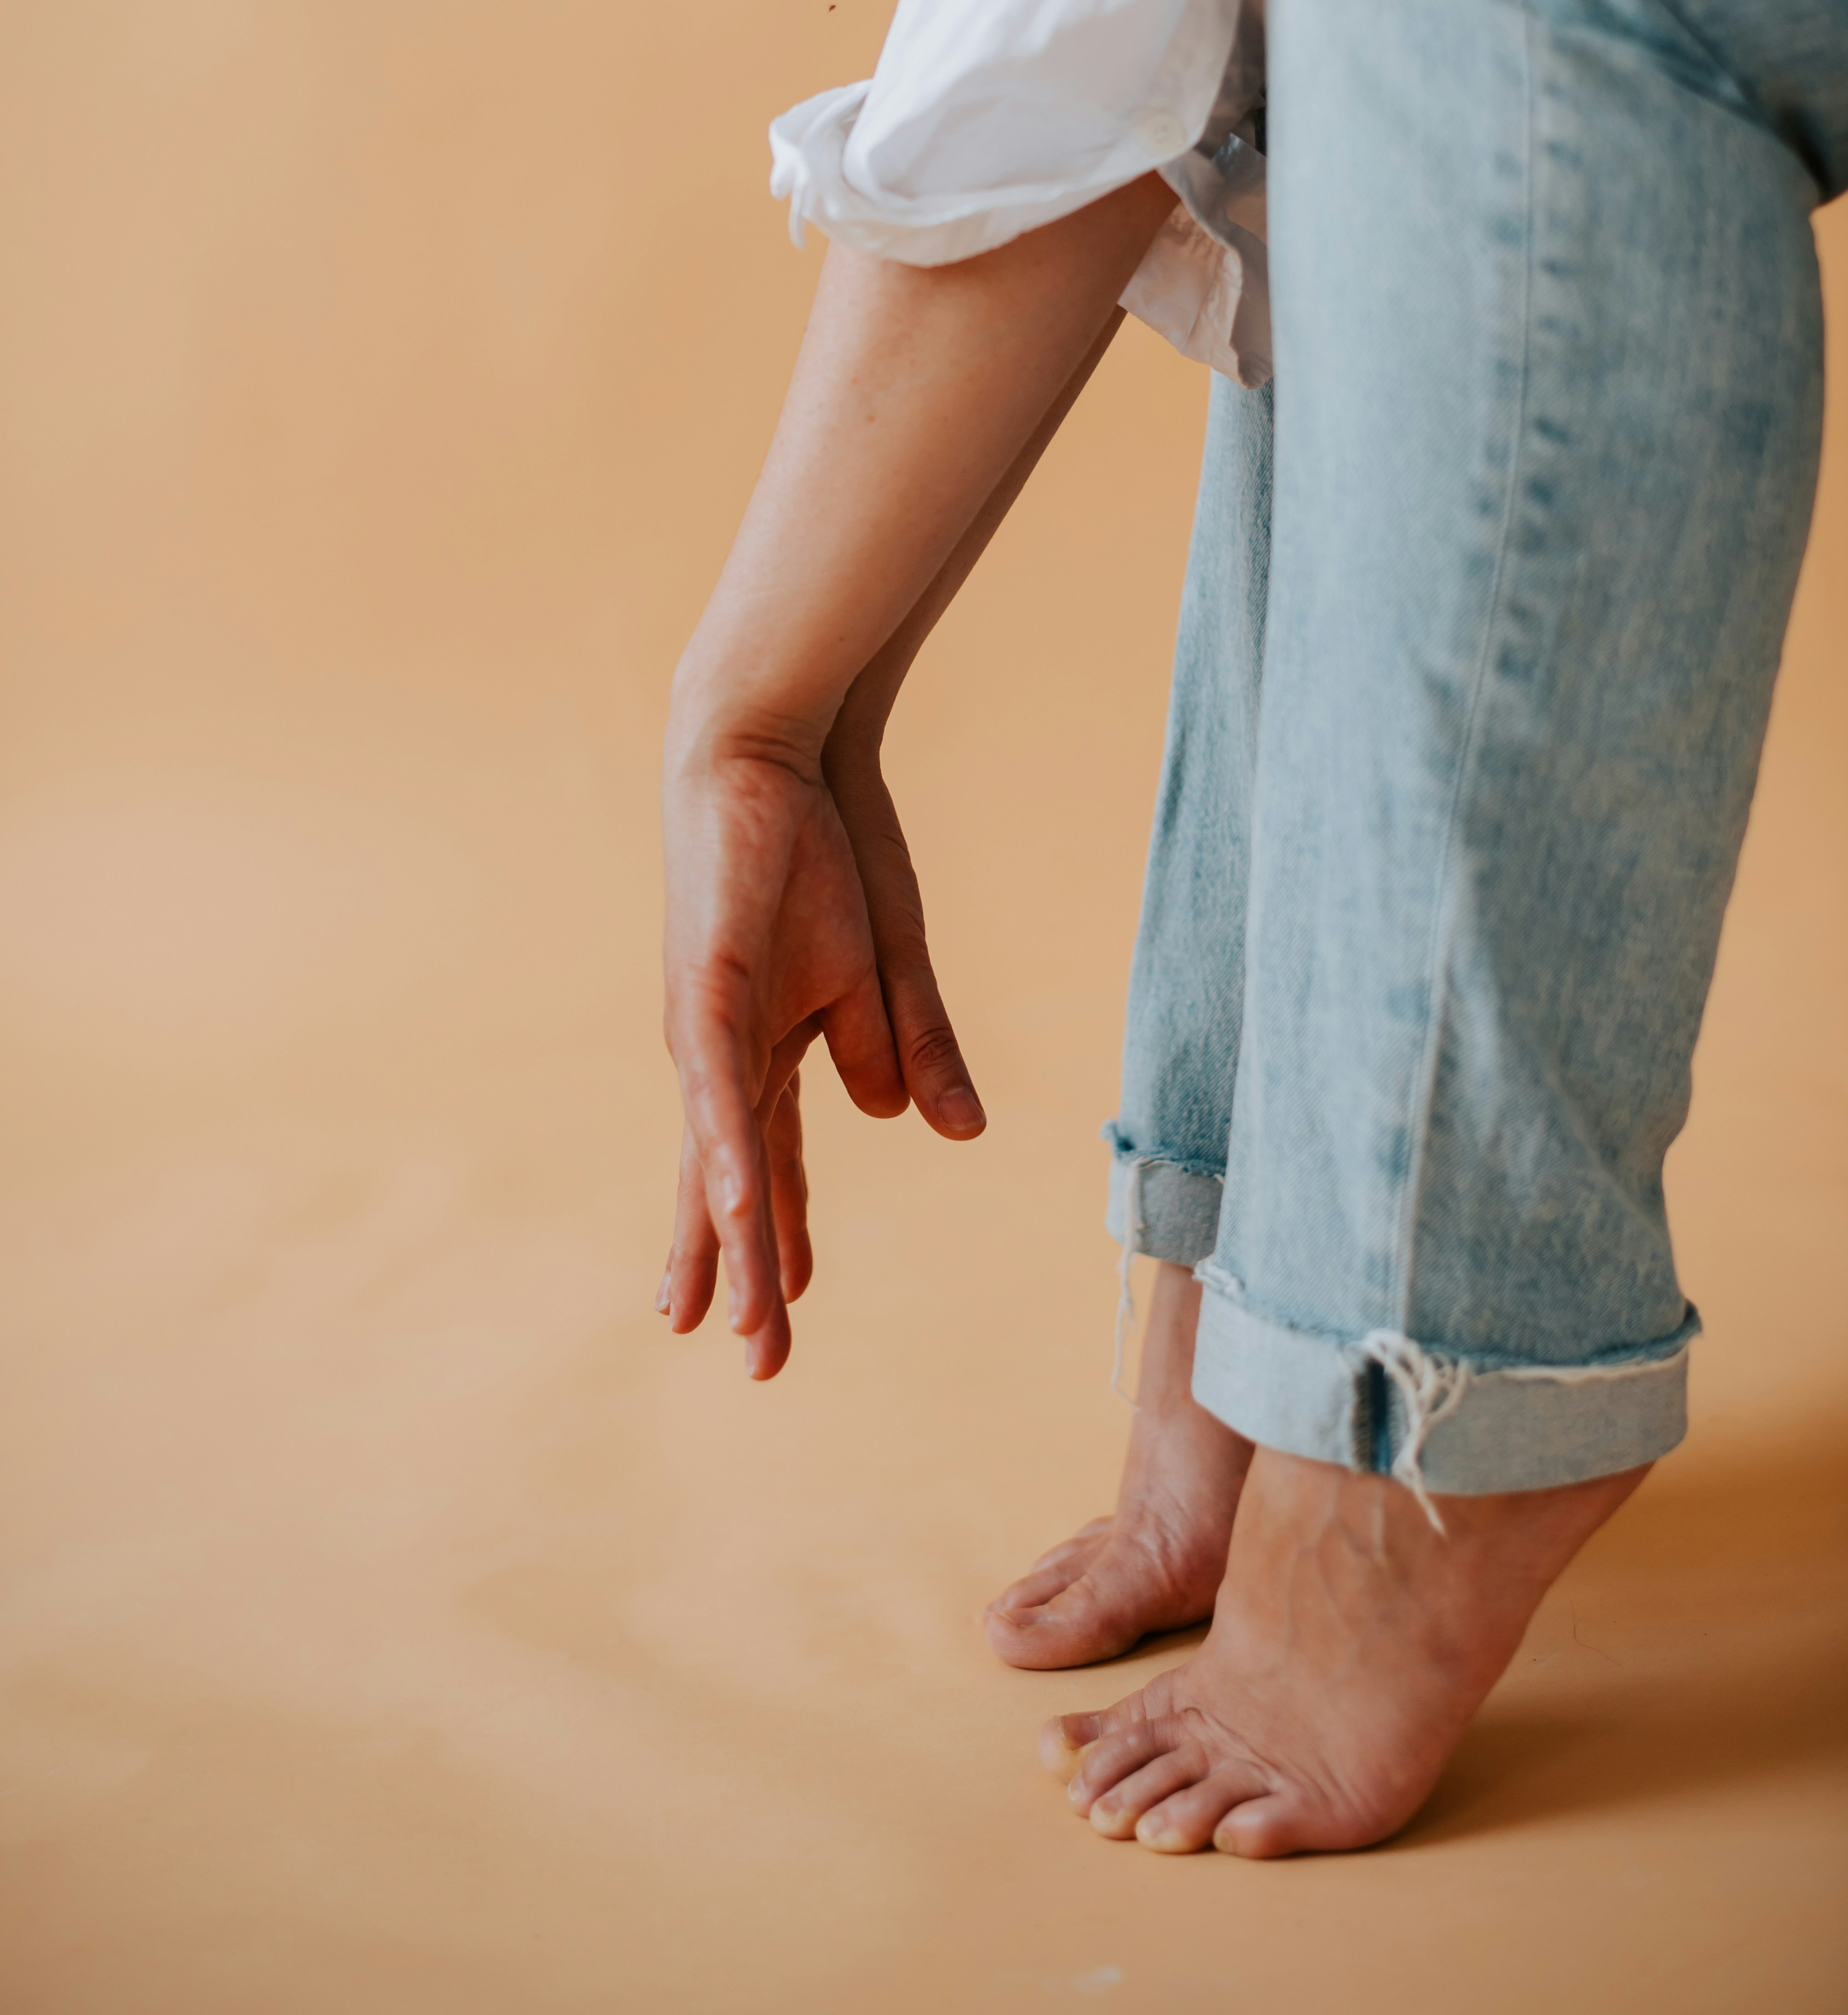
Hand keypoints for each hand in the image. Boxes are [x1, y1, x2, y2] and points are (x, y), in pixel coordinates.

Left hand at [659, 715, 984, 1377]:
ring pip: (719, 1149)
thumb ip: (912, 1047)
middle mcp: (722, 1046)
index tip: (771, 1321)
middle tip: (744, 1360)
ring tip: (728, 1322)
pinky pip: (720, 1080)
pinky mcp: (712, 976)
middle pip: (731, 1178)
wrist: (783, 745)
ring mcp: (710, 1017)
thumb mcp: (889, 967)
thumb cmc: (825, 844)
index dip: (774, 1239)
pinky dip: (730, 1146)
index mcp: (766, 1044)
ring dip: (729, 1237)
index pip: (769, 1163)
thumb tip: (929, 1130)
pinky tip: (733, 1206)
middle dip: (737, 1271)